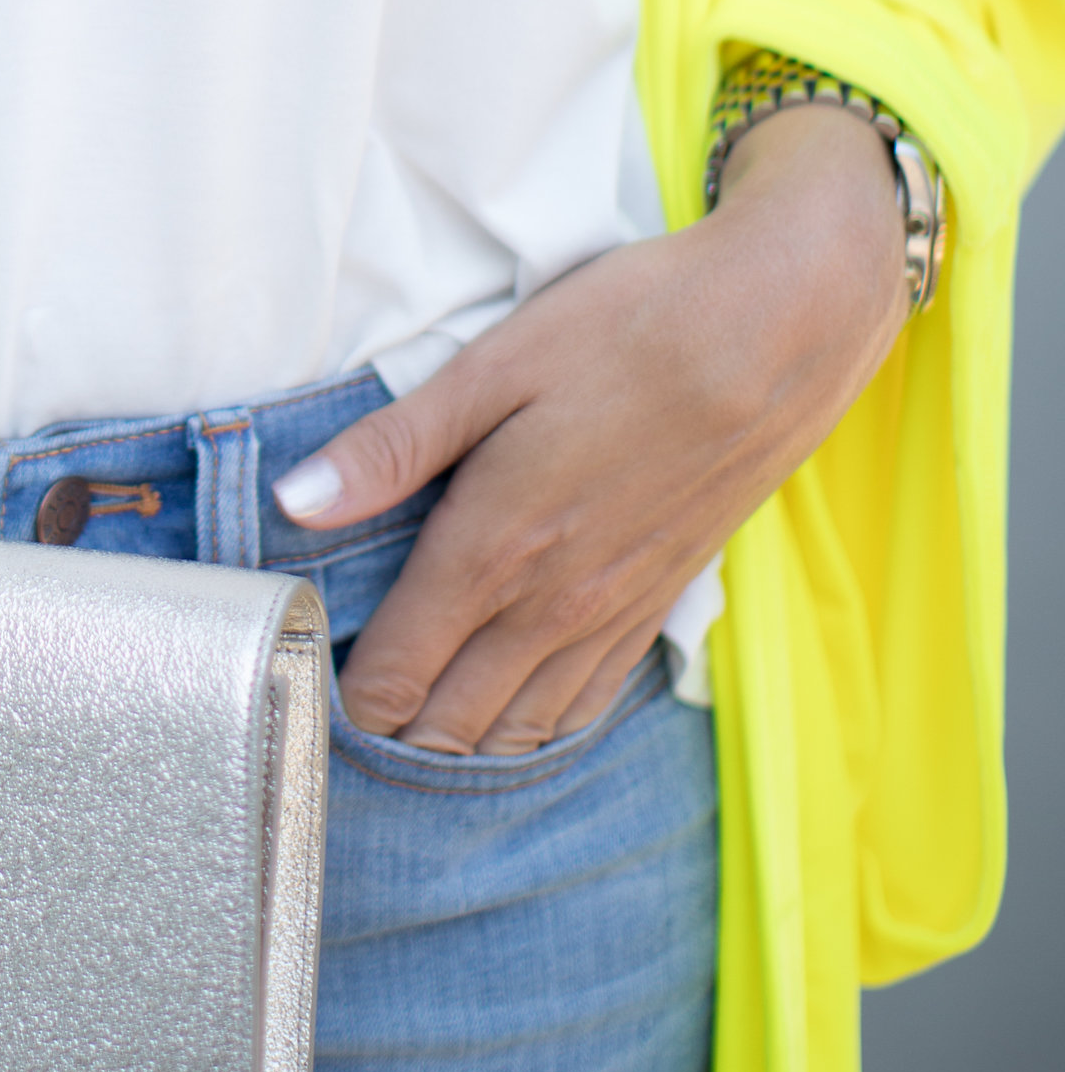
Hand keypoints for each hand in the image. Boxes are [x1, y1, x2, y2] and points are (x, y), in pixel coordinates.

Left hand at [272, 105, 910, 754]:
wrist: (777, 330)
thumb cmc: (626, 330)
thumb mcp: (491, 367)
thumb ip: (390, 447)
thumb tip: (293, 503)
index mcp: (495, 548)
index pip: (397, 677)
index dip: (341, 695)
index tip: (303, 673)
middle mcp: (553, 606)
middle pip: (450, 727)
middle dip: (390, 732)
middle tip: (342, 703)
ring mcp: (614, 615)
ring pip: (519, 730)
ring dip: (459, 741)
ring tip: (410, 717)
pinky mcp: (660, 604)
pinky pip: (585, 705)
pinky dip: (534, 723)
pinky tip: (508, 704)